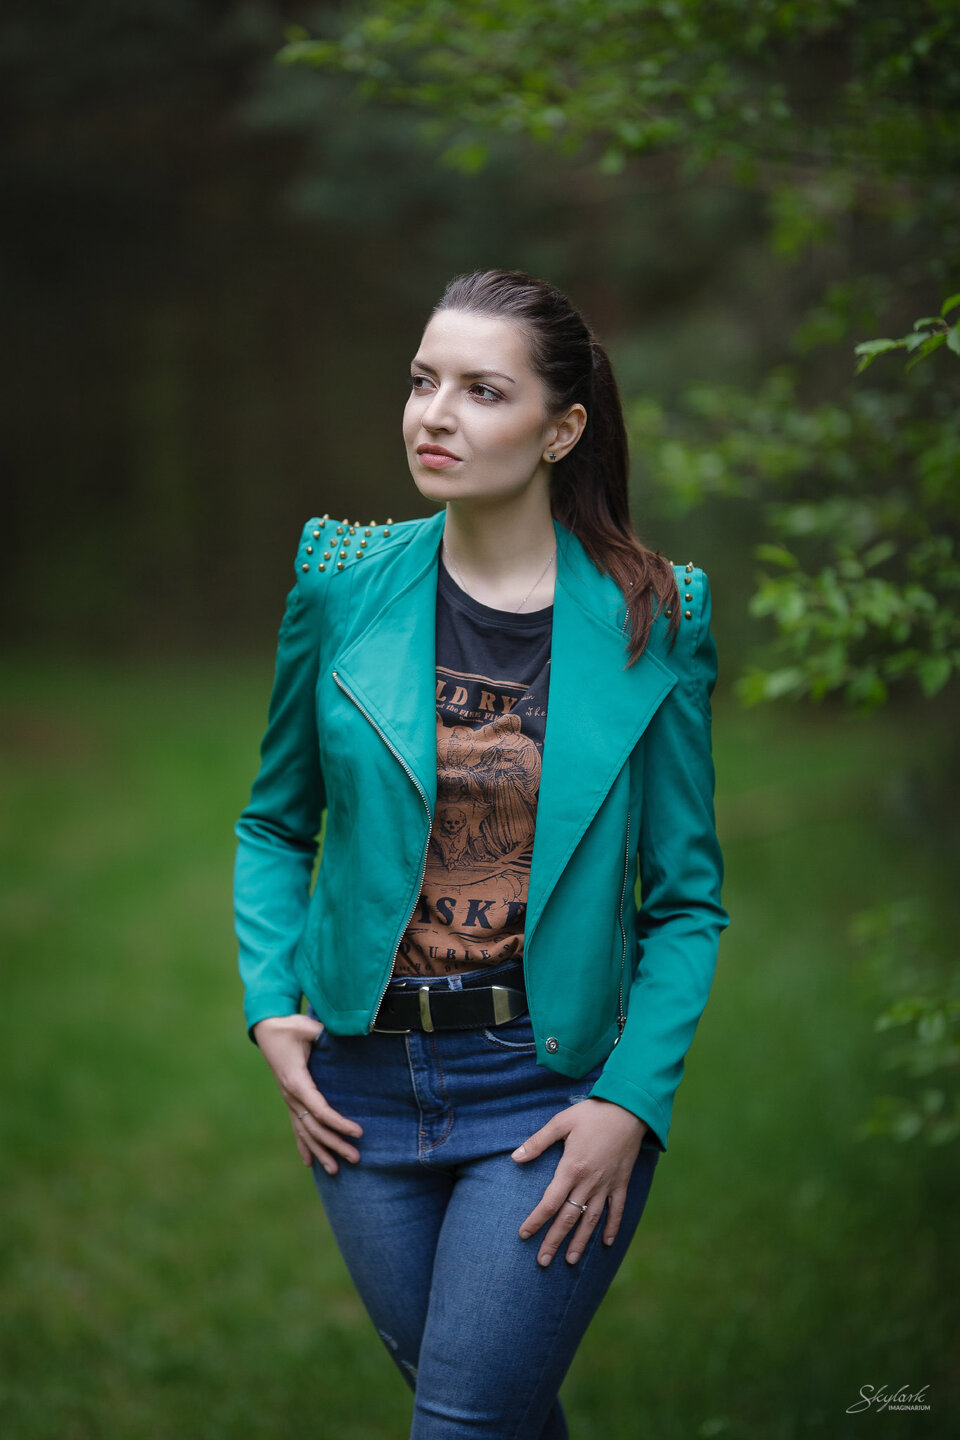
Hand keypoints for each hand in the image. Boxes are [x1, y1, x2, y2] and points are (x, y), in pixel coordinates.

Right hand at [252, 1015, 363, 1173]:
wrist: (268, 1028)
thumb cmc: (290, 1027)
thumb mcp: (307, 1027)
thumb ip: (323, 1033)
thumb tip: (346, 1032)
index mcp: (296, 1081)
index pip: (319, 1109)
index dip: (339, 1123)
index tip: (358, 1132)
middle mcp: (291, 1096)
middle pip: (314, 1127)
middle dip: (335, 1144)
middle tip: (356, 1158)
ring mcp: (289, 1100)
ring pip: (305, 1132)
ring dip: (321, 1151)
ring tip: (336, 1171)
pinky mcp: (290, 1099)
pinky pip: (296, 1127)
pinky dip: (304, 1145)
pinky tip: (309, 1162)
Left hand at [512, 1098, 646, 1265]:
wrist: (629, 1108)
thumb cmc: (592, 1113)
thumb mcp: (561, 1122)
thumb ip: (538, 1141)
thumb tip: (515, 1157)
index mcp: (571, 1168)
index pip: (550, 1202)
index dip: (536, 1220)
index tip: (524, 1235)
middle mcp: (589, 1182)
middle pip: (568, 1218)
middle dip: (554, 1241)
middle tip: (542, 1262)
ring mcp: (607, 1184)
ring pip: (591, 1220)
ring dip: (580, 1241)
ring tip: (570, 1260)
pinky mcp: (621, 1182)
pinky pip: (617, 1210)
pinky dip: (612, 1227)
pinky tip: (607, 1244)